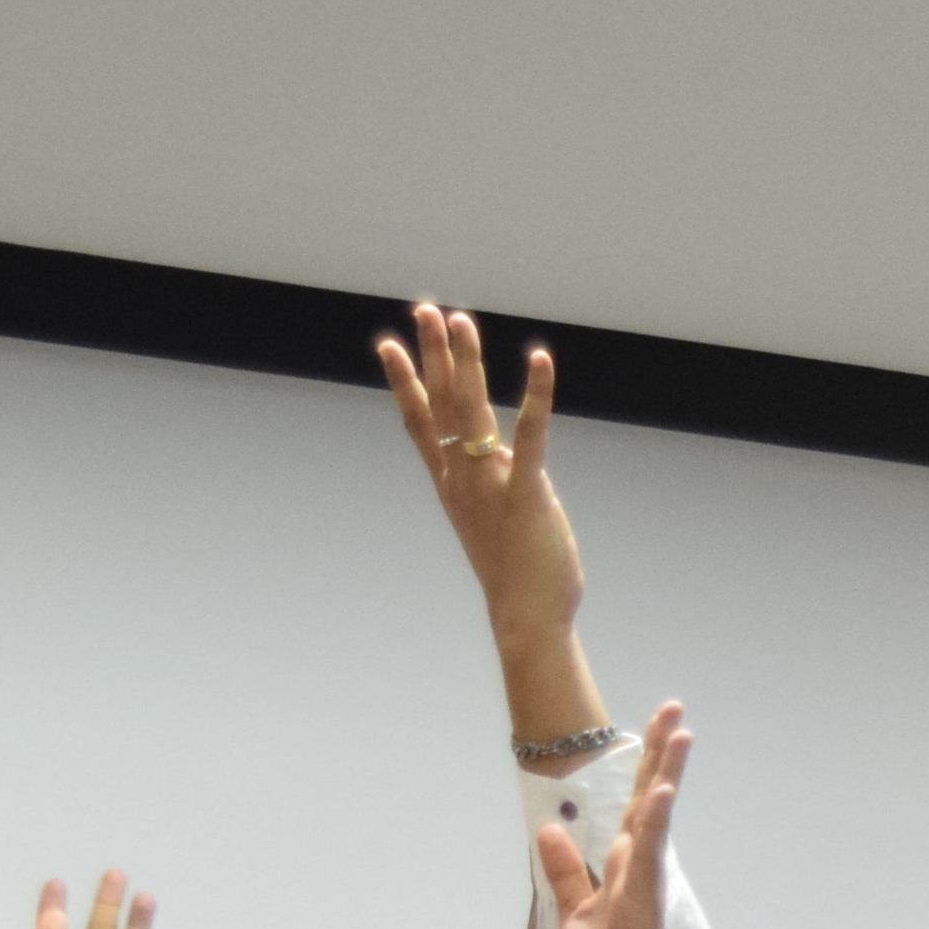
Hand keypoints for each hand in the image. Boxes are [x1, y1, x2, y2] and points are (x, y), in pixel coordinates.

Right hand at [377, 305, 581, 641]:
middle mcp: (463, 479)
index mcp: (451, 486)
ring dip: (466, 361)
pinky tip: (539, 358)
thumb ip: (493, 483)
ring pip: (471, 410)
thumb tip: (499, 452)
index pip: (420, 423)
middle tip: (426, 309)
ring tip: (460, 320)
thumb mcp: (495, 522)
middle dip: (433, 353)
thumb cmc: (516, 577)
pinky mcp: (526, 492)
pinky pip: (531, 434)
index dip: (404, 381)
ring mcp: (490, 484)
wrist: (523, 618)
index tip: (389, 343)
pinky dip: (536, 394)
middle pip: (442, 404)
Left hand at [540, 703, 687, 928]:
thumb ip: (566, 872)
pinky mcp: (642, 908)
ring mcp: (644, 887)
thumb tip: (550, 831)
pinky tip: (659, 793)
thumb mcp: (572, 916)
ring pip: (655, 819)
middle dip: (660, 754)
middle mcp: (639, 871)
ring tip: (680, 732)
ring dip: (666, 775)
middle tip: (674, 707)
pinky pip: (648, 859)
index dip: (643, 767)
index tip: (654, 727)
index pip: (635, 808)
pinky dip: (654, 825)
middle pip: (651, 799)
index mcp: (624, 871)